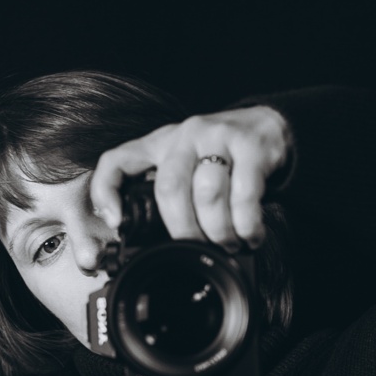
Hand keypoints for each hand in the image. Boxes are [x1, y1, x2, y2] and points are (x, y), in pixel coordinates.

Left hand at [90, 105, 290, 250]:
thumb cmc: (220, 154)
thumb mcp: (183, 164)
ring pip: (208, 195)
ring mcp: (218, 138)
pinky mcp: (251, 147)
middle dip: (183, 230)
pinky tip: (249, 236)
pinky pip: (244, 196)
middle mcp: (184, 136)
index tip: (117, 223)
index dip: (107, 193)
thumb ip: (163, 193)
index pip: (117, 160)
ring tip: (227, 244)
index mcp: (159, 144)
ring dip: (218, 232)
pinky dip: (246, 226)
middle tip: (196, 248)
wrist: (268, 127)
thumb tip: (147, 238)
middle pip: (170, 189)